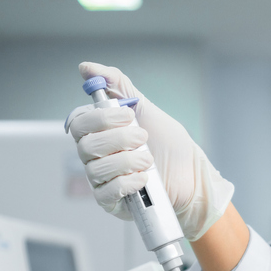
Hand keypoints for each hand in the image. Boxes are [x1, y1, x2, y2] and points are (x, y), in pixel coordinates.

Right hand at [67, 62, 233, 240]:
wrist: (191, 175)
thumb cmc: (168, 144)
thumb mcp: (146, 108)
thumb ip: (118, 85)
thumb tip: (86, 68)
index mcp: (98, 133)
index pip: (79, 123)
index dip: (100, 118)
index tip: (129, 116)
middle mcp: (95, 156)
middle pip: (86, 145)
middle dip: (118, 139)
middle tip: (143, 138)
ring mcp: (101, 180)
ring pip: (96, 169)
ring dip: (127, 161)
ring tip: (148, 160)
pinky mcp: (111, 202)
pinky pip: (106, 193)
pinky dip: (126, 183)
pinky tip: (144, 179)